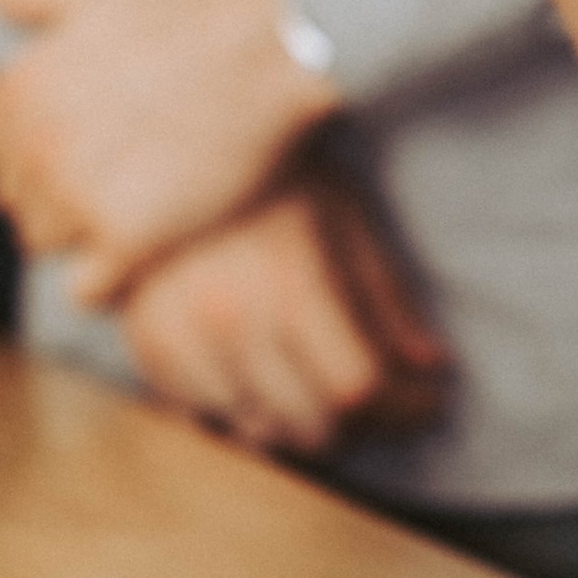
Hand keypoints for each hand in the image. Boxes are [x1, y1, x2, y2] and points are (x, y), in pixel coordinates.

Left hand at [0, 0, 339, 303]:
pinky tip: (134, 255)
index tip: (57, 132)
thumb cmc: (190, 4)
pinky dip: (103, 280)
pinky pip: (86, 289)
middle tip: (101, 170)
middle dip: (45, 183)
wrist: (269, 44)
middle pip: (10, 192)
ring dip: (71, 230)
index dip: (13, 137)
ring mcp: (79, 199)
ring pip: (41, 240)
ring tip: (119, 209)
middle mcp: (35, 148)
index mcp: (20, 88)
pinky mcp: (130, 241)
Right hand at [115, 166, 450, 455]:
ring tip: (320, 386)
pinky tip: (261, 372)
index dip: (404, 409)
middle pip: (311, 426)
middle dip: (361, 425)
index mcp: (290, 282)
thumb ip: (386, 298)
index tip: (428, 402)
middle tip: (379, 401)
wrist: (164, 148)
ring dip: (300, 421)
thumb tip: (430, 365)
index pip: (356, 388)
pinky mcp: (148, 346)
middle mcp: (228, 319)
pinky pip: (205, 414)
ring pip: (259, 430)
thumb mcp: (344, 217)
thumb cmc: (269, 177)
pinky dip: (242, 408)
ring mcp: (180, 337)